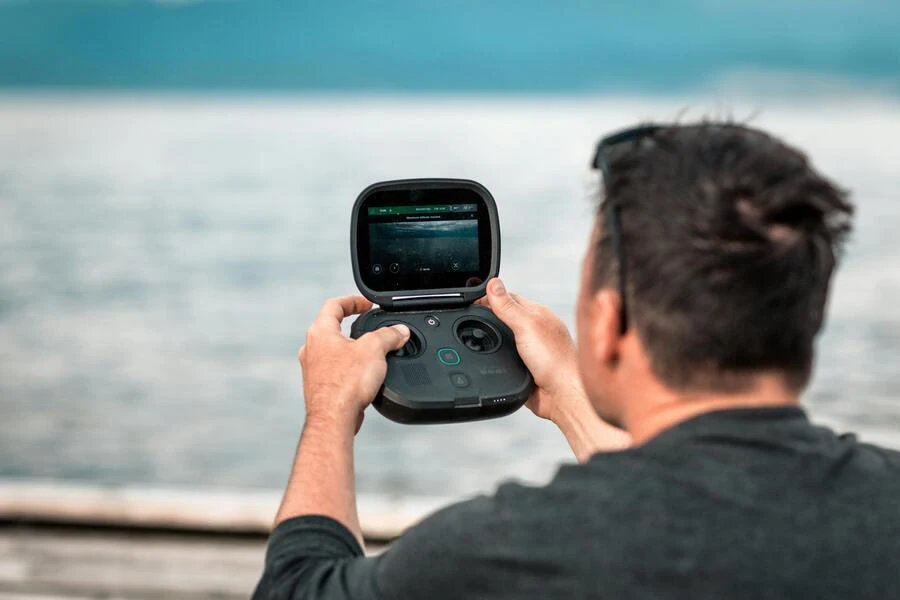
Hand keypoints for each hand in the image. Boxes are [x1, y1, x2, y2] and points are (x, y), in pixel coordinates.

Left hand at [298, 295, 409, 432]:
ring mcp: (313, 368)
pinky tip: (364, 375)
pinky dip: (349, 367)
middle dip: (353, 325)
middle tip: (370, 327)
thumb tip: (400, 331)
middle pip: (332, 327)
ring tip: (371, 352)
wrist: (334, 419)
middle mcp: (312, 348)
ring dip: (352, 348)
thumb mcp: (374, 350)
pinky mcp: (320, 385)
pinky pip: (336, 368)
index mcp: (320, 332)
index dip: (353, 301)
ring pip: (334, 350)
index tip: (367, 304)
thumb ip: (389, 335)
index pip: (334, 305)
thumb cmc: (345, 385)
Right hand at [480, 278, 584, 423]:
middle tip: (467, 314)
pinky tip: (486, 356)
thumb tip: (493, 284)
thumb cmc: (556, 361)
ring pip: (502, 338)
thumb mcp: (527, 326)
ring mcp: (529, 349)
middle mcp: (534, 330)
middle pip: (504, 316)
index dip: (488, 297)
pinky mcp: (523, 367)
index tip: (469, 299)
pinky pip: (503, 357)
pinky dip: (494, 356)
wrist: (563, 396)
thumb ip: (508, 306)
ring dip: (490, 336)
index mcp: (537, 314)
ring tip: (472, 333)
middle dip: (487, 315)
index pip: (508, 297)